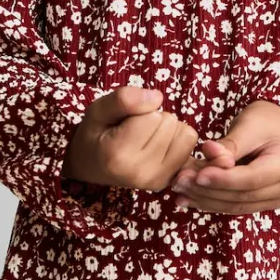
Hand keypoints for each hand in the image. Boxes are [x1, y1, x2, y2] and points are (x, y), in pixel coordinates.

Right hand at [61, 85, 198, 192]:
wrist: (90, 165)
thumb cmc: (95, 133)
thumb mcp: (98, 109)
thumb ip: (123, 99)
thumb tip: (158, 98)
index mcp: (118, 154)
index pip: (153, 115)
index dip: (140, 110)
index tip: (124, 122)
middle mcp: (139, 172)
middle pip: (170, 123)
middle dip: (155, 119)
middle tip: (134, 130)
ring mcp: (155, 181)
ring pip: (185, 134)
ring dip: (169, 129)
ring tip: (146, 138)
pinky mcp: (167, 182)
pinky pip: (189, 146)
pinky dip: (178, 140)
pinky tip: (158, 146)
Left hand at [167, 100, 279, 217]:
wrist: (278, 128)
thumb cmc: (265, 121)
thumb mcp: (249, 125)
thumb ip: (230, 143)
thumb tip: (208, 151)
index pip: (251, 178)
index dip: (223, 179)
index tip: (197, 175)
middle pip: (242, 196)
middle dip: (208, 190)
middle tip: (180, 181)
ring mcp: (276, 199)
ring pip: (236, 205)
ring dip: (205, 199)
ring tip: (179, 190)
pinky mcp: (262, 203)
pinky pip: (235, 206)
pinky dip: (211, 202)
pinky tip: (189, 198)